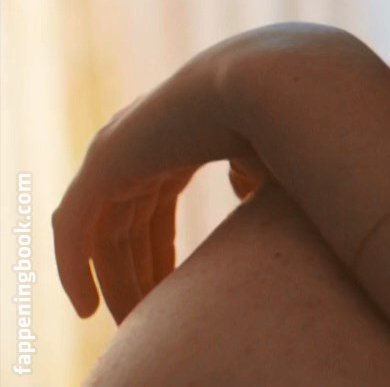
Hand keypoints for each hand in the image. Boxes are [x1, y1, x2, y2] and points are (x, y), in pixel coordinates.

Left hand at [52, 23, 379, 323]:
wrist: (283, 85)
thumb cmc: (294, 123)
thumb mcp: (276, 163)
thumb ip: (253, 178)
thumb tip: (242, 192)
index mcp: (181, 136)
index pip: (153, 206)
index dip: (158, 254)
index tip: (172, 295)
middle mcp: (144, 140)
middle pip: (127, 224)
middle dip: (136, 273)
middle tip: (146, 319)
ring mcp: (121, 148)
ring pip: (100, 233)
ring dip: (112, 280)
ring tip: (128, 325)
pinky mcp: (106, 161)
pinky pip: (75, 229)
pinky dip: (74, 269)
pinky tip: (86, 308)